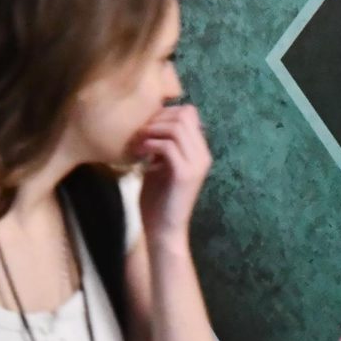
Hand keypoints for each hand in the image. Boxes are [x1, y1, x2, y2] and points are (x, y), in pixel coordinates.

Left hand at [129, 104, 212, 246]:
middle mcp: (203, 154)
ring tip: (137, 143)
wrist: (163, 228)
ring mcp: (196, 164)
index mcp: (199, 150)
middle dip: (156, 119)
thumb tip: (151, 123)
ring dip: (151, 130)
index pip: (189, 113)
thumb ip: (162, 145)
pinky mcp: (185, 175)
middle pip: (183, 115)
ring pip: (176, 127)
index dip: (164, 112)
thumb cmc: (158, 197)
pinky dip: (150, 144)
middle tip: (138, 133)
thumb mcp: (160, 164)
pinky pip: (168, 146)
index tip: (145, 126)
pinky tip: (139, 154)